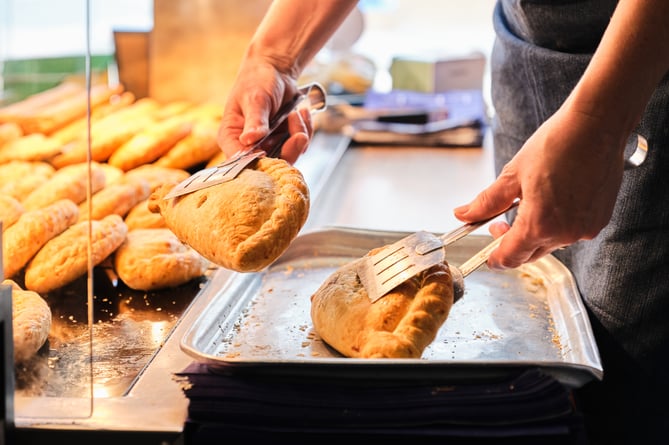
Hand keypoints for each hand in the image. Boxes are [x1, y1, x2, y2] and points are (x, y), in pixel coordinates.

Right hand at [217, 59, 313, 163]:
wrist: (274, 70)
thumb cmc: (256, 80)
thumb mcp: (255, 98)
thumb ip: (255, 120)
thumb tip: (250, 139)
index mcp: (231, 138)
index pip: (241, 161)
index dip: (260, 162)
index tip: (275, 148)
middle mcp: (249, 146)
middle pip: (269, 165)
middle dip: (289, 149)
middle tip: (299, 133)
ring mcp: (268, 145)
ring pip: (289, 156)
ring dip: (299, 135)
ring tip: (296, 113)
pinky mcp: (284, 141)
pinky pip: (300, 146)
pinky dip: (305, 130)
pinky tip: (301, 113)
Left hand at [454, 105, 627, 268]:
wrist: (596, 127)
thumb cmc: (555, 146)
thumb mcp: (512, 175)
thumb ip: (486, 202)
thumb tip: (463, 215)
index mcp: (539, 225)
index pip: (511, 258)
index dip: (495, 259)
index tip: (488, 255)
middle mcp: (565, 234)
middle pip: (530, 254)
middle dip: (512, 243)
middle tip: (499, 222)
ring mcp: (585, 229)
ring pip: (551, 243)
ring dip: (535, 232)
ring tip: (528, 203)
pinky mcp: (599, 220)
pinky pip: (571, 232)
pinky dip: (557, 224)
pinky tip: (551, 202)